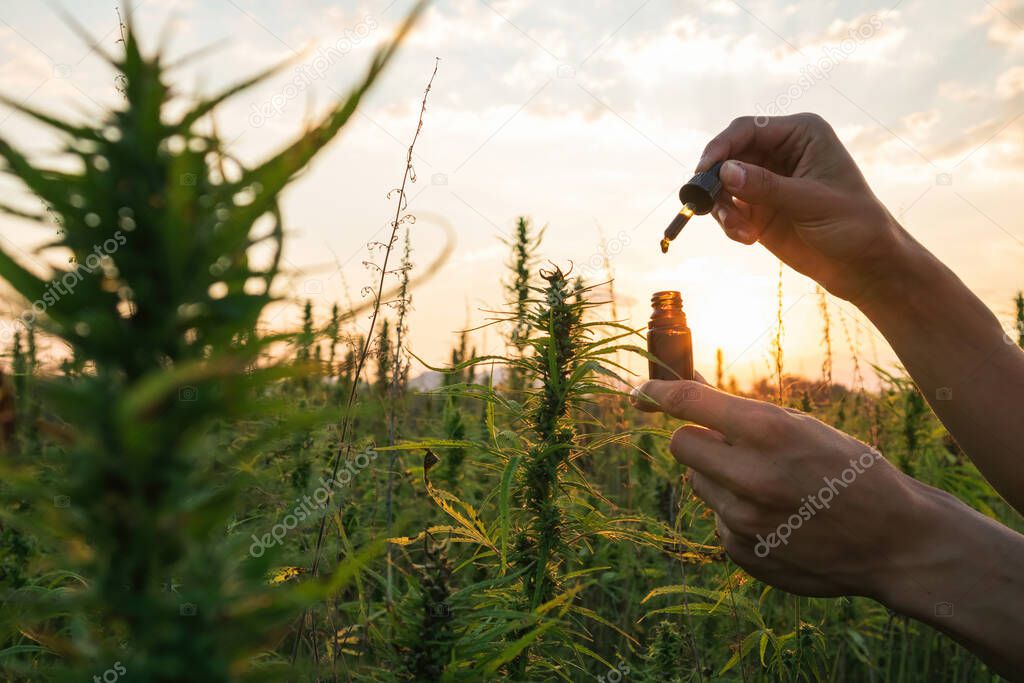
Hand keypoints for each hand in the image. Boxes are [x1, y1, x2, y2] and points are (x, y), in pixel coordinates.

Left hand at [631, 378, 931, 598]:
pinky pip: (718, 519)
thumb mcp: (806, 428)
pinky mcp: (744, 553)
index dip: (657, 393)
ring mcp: (746, 521)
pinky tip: (778, 518)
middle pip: (681, 445)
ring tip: (770, 486)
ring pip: (699, 483)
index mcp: (771, 433)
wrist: (895, 542)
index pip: (688, 403)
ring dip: (721, 477)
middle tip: (729, 443)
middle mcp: (752, 477)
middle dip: (698, 438)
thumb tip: (685, 396)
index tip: (640, 393)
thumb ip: (745, 416)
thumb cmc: (852, 472)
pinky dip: (737, 513)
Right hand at [697, 113, 914, 304]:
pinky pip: (727, 209)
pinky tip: (747, 238)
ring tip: (741, 231)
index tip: (703, 170)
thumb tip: (724, 171)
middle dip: (717, 182)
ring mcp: (766, 181)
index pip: (748, 129)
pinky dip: (729, 223)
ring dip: (722, 208)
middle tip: (707, 205)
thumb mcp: (810, 201)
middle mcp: (779, 152)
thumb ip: (766, 186)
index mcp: (800, 134)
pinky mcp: (758, 209)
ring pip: (722, 184)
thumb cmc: (853, 223)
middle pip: (728, 155)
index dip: (721, 147)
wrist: (863, 265)